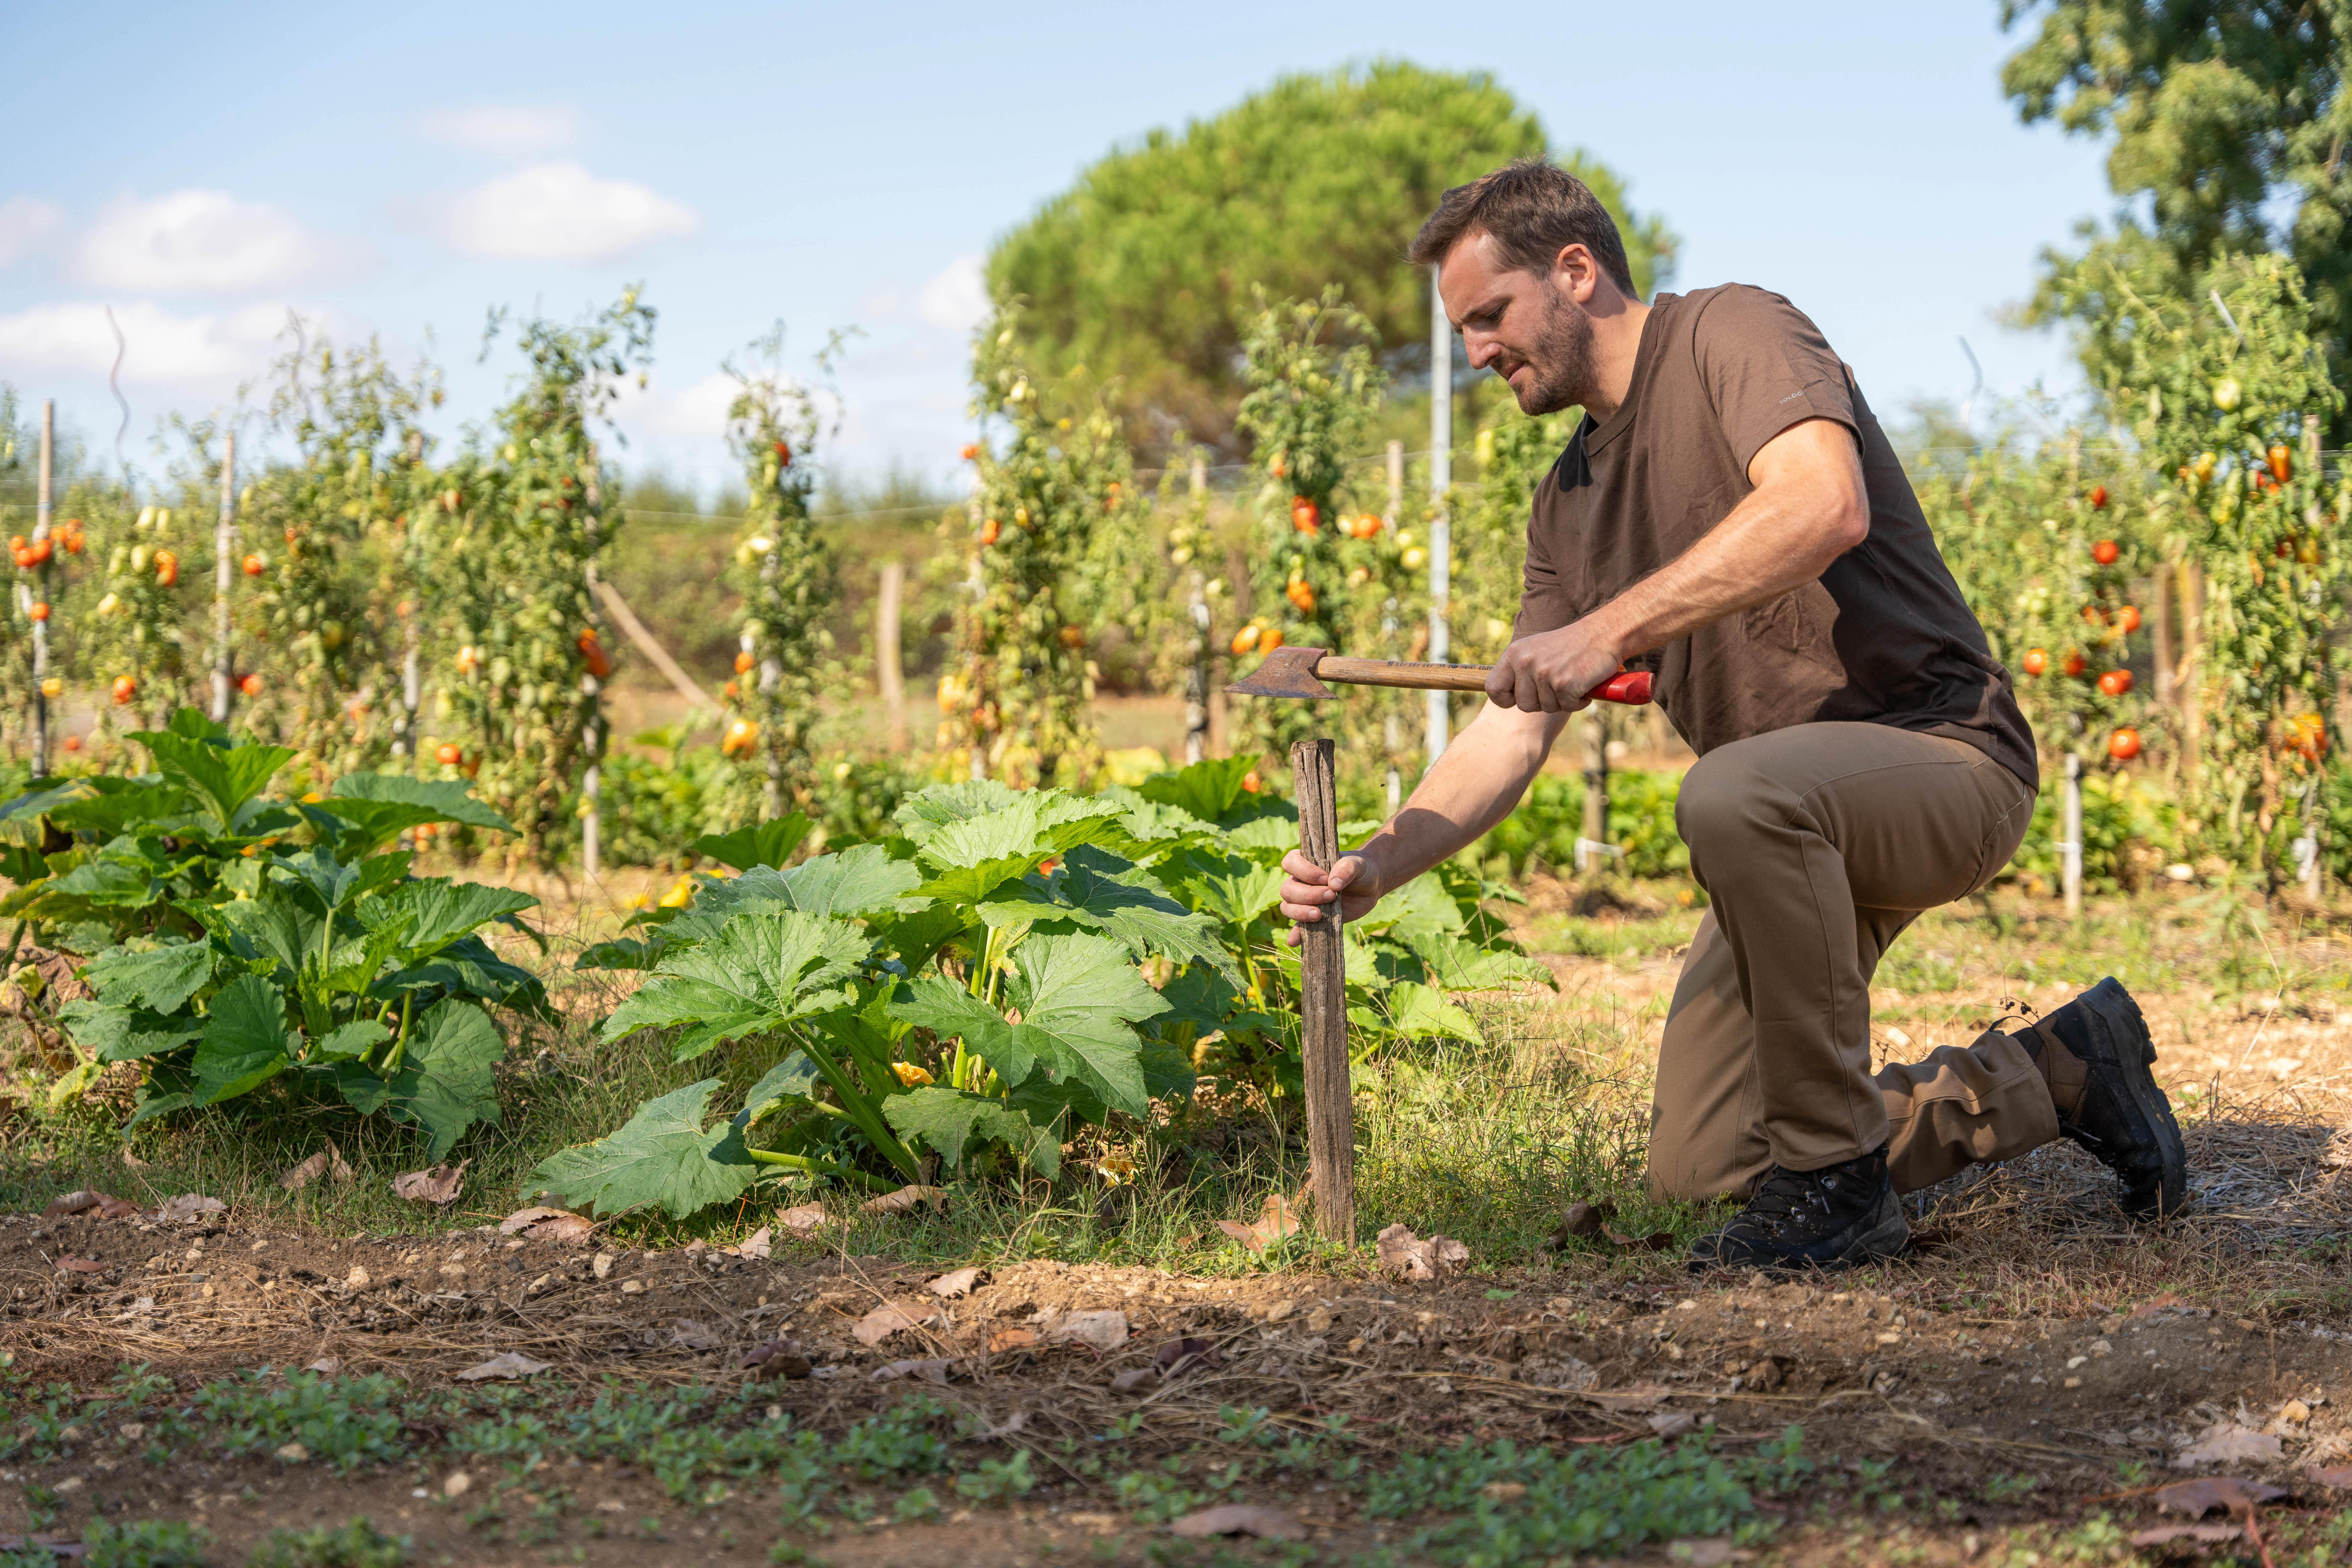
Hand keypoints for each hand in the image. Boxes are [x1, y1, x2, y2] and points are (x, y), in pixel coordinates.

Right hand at [1277, 847, 1384, 945]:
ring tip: (1320, 915)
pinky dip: (1295, 934)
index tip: (1325, 878)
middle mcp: (1301, 881)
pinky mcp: (1312, 918)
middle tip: (1331, 895)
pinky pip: (1298, 927)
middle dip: (1307, 895)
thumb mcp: (1357, 864)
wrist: (1370, 886)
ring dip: (1301, 912)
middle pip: (1287, 889)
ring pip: (1288, 907)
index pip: (1290, 862)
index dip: (1303, 871)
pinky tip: (1295, 941)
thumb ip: (1346, 868)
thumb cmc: (1360, 870)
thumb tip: (1334, 884)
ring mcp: (1305, 901)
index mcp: (1307, 862)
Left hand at [1484, 620, 1625, 712]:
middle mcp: (1525, 662)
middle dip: (1542, 702)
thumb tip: (1501, 695)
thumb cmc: (1570, 646)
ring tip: (1572, 680)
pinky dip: (1577, 702)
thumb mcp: (1535, 650)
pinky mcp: (1564, 683)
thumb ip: (1518, 670)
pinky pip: (1566, 707)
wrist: (1603, 634)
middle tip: (1557, 685)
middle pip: (1523, 705)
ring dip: (1562, 701)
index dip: (1505, 699)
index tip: (1519, 697)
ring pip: (1546, 708)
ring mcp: (1544, 673)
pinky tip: (1583, 685)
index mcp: (1514, 654)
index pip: (1493, 688)